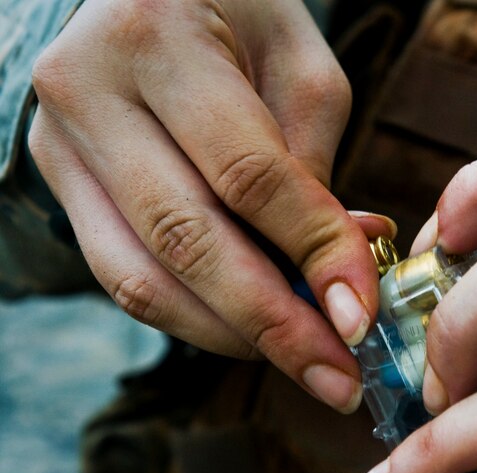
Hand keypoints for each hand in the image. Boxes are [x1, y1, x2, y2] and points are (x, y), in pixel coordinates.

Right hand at [28, 0, 385, 412]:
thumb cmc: (237, 12)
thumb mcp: (298, 63)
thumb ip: (312, 166)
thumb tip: (334, 275)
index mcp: (157, 37)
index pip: (246, 174)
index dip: (310, 255)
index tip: (362, 318)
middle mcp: (88, 90)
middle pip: (186, 240)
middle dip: (272, 326)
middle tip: (336, 377)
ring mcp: (60, 143)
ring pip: (141, 278)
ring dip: (231, 337)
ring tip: (302, 362)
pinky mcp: (63, 183)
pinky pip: (125, 274)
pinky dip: (194, 315)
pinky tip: (252, 329)